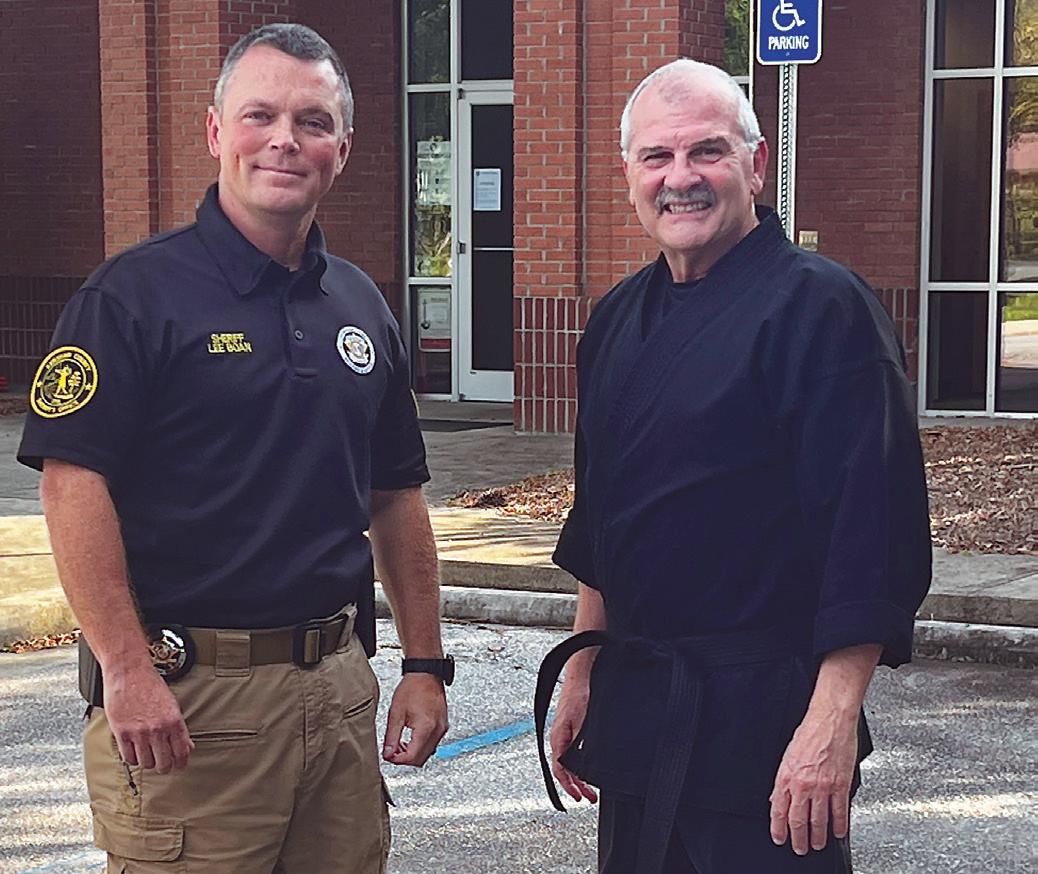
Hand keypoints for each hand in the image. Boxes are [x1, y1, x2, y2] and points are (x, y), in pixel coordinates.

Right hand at [102, 664, 193, 772]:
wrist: (129, 671)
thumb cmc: (150, 685)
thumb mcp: (171, 704)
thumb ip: (178, 727)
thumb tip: (186, 746)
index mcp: (174, 721)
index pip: (181, 752)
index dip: (181, 763)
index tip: (178, 766)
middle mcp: (158, 729)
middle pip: (164, 763)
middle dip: (164, 767)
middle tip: (163, 765)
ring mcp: (139, 732)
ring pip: (146, 763)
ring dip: (148, 762)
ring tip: (148, 756)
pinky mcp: (122, 733)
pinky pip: (129, 757)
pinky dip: (133, 758)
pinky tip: (135, 751)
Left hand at [382, 673, 448, 766]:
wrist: (426, 674)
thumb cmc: (412, 688)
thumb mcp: (396, 713)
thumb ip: (391, 737)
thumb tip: (387, 754)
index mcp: (425, 728)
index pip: (412, 757)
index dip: (397, 760)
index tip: (388, 756)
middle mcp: (437, 731)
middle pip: (421, 759)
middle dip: (405, 759)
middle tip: (392, 751)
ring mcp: (442, 728)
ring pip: (428, 753)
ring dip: (413, 753)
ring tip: (399, 744)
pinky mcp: (443, 725)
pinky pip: (432, 743)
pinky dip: (420, 746)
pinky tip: (410, 738)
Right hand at [549, 681, 597, 803]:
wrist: (578, 680)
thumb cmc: (577, 696)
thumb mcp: (582, 722)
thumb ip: (580, 743)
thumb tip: (580, 764)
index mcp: (558, 739)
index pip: (560, 770)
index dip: (569, 786)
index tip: (578, 796)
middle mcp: (558, 740)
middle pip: (564, 771)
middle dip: (576, 786)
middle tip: (588, 798)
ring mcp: (563, 737)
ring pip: (568, 764)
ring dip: (579, 778)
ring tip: (590, 790)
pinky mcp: (569, 733)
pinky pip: (571, 755)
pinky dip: (579, 767)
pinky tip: (587, 771)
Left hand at [769, 707, 857, 854]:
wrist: (830, 720)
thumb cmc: (809, 732)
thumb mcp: (787, 755)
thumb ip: (783, 779)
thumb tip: (777, 798)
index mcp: (786, 775)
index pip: (778, 809)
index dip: (778, 828)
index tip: (779, 838)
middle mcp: (803, 783)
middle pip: (798, 820)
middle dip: (798, 839)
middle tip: (799, 849)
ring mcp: (822, 786)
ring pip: (818, 821)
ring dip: (818, 837)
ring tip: (817, 844)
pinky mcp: (840, 785)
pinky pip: (839, 812)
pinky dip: (839, 826)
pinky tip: (838, 832)